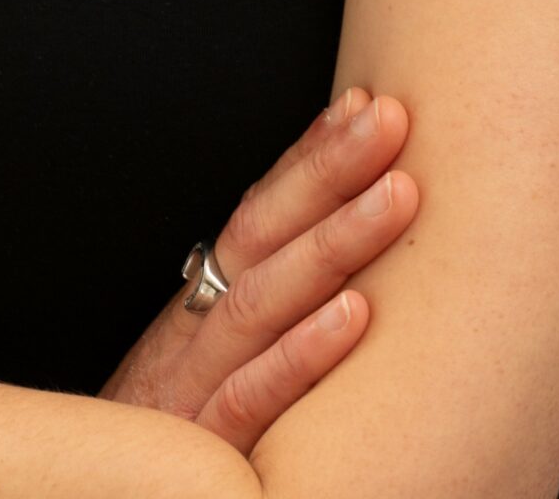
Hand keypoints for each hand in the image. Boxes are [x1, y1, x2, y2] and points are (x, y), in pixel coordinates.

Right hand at [99, 88, 417, 454]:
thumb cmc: (162, 442)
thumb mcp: (198, 367)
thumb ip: (253, 321)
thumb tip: (335, 269)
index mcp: (197, 307)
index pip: (256, 214)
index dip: (307, 157)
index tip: (360, 106)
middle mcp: (193, 333)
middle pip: (262, 235)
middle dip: (328, 171)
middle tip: (390, 119)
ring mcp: (194, 389)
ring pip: (263, 301)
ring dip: (333, 242)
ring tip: (397, 196)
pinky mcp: (205, 451)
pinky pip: (251, 401)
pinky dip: (300, 357)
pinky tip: (355, 318)